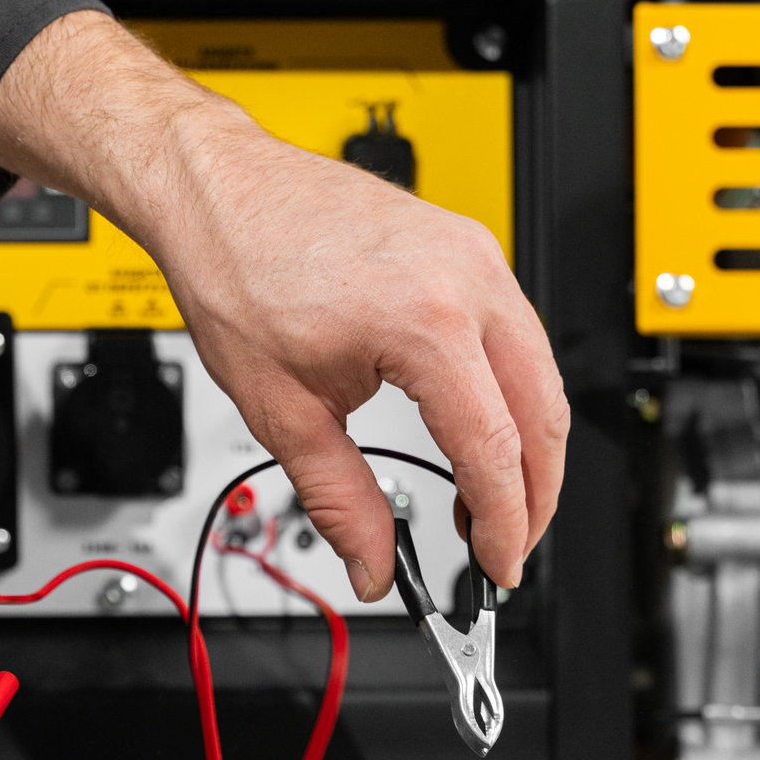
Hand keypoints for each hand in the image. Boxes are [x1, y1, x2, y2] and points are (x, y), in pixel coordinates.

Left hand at [0, 12, 567, 598]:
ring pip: (541, 374)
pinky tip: (480, 433)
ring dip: (529, 448)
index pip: (493, 450)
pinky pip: (516, 336)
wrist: (215, 191)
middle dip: (535, 496)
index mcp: (425, 321)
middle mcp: (466, 280)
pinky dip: (512, 396)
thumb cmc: (237, 269)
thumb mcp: (284, 413)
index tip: (497, 568)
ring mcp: (475, 255)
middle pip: (543, 415)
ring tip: (489, 504)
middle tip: (507, 549)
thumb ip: (340, 503)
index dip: (504, 524)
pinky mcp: (468, 247)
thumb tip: (373, 565)